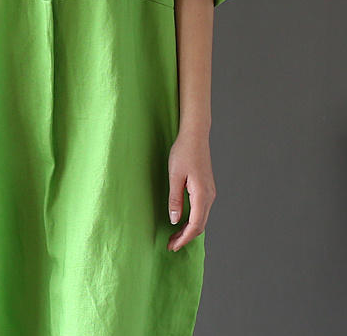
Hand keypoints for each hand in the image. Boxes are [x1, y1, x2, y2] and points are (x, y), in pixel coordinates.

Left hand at [167, 129, 215, 251]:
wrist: (195, 136)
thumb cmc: (183, 152)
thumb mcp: (174, 176)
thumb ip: (175, 199)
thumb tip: (175, 220)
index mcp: (202, 195)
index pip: (195, 225)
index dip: (184, 238)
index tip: (172, 246)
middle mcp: (210, 196)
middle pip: (200, 225)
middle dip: (186, 237)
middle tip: (170, 245)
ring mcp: (210, 192)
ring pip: (202, 218)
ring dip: (189, 229)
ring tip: (174, 235)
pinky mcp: (207, 188)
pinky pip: (202, 210)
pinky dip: (193, 220)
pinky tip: (182, 220)